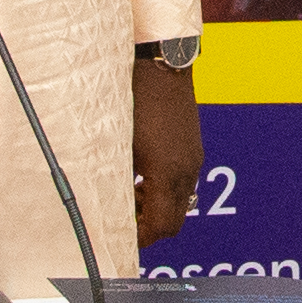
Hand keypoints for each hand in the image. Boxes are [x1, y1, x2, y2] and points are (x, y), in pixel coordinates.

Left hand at [129, 56, 203, 263]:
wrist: (161, 64)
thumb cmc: (134, 99)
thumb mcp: (118, 144)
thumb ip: (116, 178)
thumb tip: (107, 202)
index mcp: (166, 174)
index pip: (160, 226)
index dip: (140, 238)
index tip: (122, 236)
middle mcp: (186, 171)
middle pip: (174, 223)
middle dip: (150, 227)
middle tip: (127, 219)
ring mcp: (193, 160)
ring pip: (180, 204)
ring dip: (157, 208)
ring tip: (132, 194)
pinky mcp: (194, 149)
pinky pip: (183, 184)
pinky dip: (165, 191)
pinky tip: (144, 175)